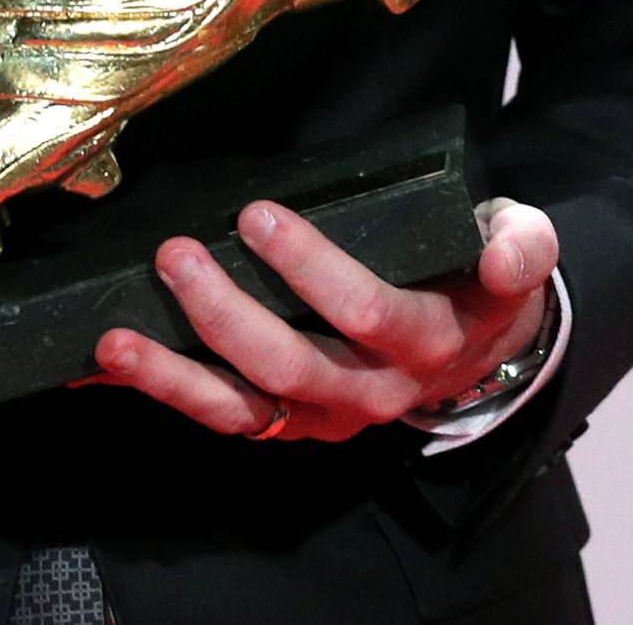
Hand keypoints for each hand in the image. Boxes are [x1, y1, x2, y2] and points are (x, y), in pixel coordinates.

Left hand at [93, 195, 558, 444]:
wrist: (476, 352)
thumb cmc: (480, 281)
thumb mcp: (519, 252)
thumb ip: (522, 245)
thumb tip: (508, 248)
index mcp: (425, 340)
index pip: (364, 310)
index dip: (310, 268)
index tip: (258, 212)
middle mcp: (370, 390)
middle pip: (292, 365)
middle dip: (227, 314)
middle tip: (176, 255)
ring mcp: (322, 414)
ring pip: (246, 409)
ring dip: (177, 376)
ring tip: (116, 341)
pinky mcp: (286, 420)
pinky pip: (223, 417)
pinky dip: (167, 394)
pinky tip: (110, 368)